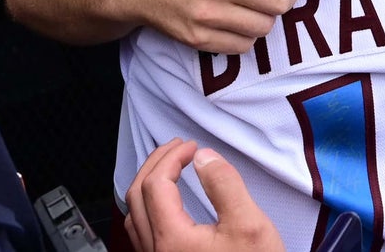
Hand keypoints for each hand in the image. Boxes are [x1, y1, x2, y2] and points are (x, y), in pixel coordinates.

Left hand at [125, 139, 285, 251]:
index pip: (156, 184)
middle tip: (178, 148)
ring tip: (169, 168)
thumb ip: (225, 185)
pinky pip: (141, 233)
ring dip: (148, 185)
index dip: (172, 157)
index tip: (192, 146)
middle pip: (136, 197)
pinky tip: (166, 202)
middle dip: (156, 164)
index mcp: (173, 239)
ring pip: (133, 216)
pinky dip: (148, 207)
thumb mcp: (250, 224)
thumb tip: (204, 158)